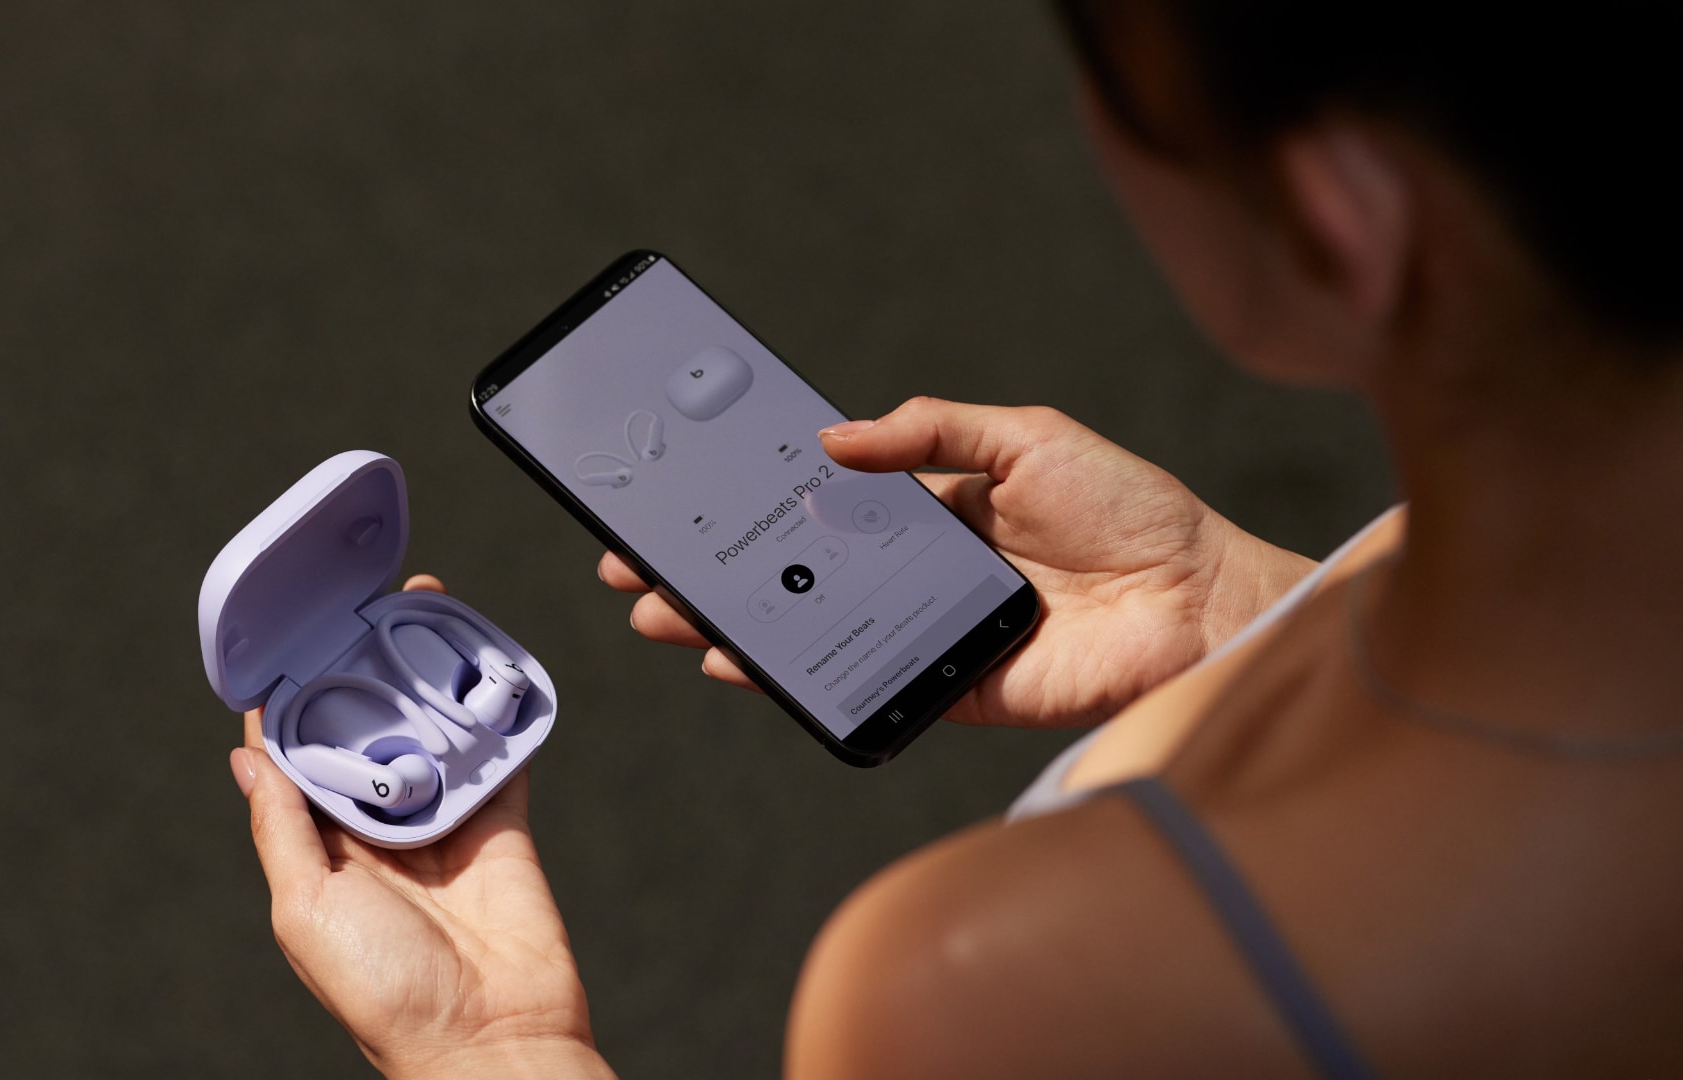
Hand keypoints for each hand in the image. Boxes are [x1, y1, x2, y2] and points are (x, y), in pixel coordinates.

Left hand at [230, 575, 614, 1079]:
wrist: (491, 1037)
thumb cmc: (386, 994)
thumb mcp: (305, 909)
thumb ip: (282, 828)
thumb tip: (249, 756)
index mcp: (323, 850)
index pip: (303, 757)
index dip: (297, 699)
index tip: (294, 637)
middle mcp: (381, 830)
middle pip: (372, 732)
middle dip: (370, 673)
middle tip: (369, 605)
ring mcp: (444, 823)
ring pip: (433, 733)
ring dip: (432, 680)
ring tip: (428, 615)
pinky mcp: (501, 824)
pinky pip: (500, 757)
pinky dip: (500, 715)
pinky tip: (493, 669)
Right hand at [601, 397, 1314, 727]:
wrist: (1199, 599)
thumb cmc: (1128, 508)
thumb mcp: (1025, 436)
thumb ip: (929, 430)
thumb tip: (830, 437)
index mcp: (932, 507)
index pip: (819, 505)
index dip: (751, 502)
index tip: (685, 496)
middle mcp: (917, 572)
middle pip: (795, 572)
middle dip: (716, 567)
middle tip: (641, 565)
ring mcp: (924, 632)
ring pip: (811, 630)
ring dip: (734, 623)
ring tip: (666, 614)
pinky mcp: (945, 688)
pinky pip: (858, 684)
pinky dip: (795, 679)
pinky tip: (740, 664)